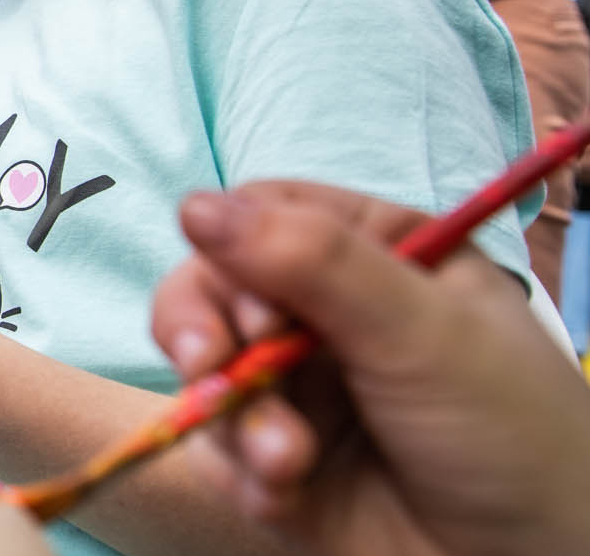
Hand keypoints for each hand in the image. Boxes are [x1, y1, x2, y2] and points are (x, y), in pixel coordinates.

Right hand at [153, 181, 589, 555]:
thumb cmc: (510, 434)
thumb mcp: (421, 332)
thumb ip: (311, 263)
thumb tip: (191, 203)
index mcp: (377, 255)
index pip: (262, 217)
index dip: (233, 253)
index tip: (252, 309)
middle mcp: (330, 315)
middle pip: (212, 290)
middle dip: (205, 333)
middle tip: (210, 365)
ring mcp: (302, 391)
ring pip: (209, 376)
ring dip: (236, 420)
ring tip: (289, 463)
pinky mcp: (280, 463)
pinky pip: (217, 452)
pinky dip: (242, 475)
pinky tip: (288, 498)